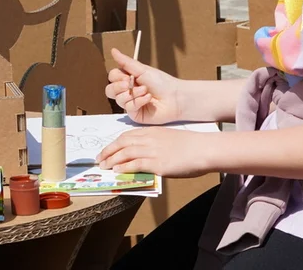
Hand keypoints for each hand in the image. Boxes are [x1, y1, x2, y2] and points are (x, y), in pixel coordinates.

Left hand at [96, 127, 213, 177]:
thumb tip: (143, 156)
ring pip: (125, 153)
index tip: (107, 149)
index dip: (114, 143)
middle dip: (108, 151)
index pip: (127, 136)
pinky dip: (124, 167)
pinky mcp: (157, 163)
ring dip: (112, 160)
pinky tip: (117, 170)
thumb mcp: (169, 139)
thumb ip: (155, 144)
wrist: (203, 149)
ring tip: (104, 166)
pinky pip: (135, 164)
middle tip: (99, 159)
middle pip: (122, 143)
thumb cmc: (190, 146)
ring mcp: (152, 150)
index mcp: (152, 132)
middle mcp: (149, 139)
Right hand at [105, 47, 181, 124]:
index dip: (117, 77)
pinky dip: (138, 101)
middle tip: (129, 84)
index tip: (128, 75)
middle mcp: (127, 91)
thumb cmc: (162, 82)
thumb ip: (125, 62)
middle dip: (118, 87)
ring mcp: (130, 103)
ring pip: (118, 100)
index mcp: (128, 79)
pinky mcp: (135, 114)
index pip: (112, 77)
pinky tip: (148, 98)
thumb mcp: (142, 70)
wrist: (175, 97)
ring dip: (133, 93)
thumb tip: (113, 50)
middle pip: (110, 90)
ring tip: (145, 90)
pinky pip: (128, 108)